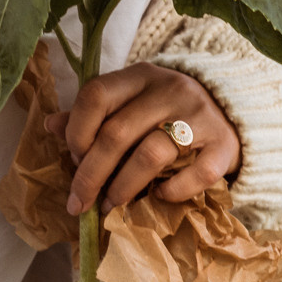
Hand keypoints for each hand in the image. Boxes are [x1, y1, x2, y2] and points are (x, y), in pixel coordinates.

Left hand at [47, 63, 241, 212]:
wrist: (233, 109)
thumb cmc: (168, 110)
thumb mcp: (130, 101)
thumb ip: (92, 114)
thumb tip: (49, 125)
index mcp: (139, 76)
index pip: (95, 96)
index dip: (76, 132)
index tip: (74, 159)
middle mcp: (169, 89)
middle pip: (117, 133)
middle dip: (91, 174)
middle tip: (80, 202)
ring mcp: (199, 116)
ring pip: (151, 154)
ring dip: (124, 187)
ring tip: (111, 206)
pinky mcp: (224, 144)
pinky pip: (196, 174)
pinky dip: (173, 191)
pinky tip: (159, 198)